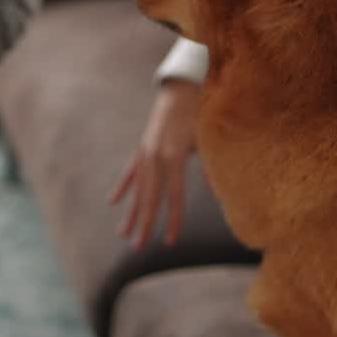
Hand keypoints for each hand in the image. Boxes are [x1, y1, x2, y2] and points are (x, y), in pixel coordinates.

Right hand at [110, 78, 200, 248]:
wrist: (182, 88)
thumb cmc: (201, 115)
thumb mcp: (207, 142)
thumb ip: (211, 170)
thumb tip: (223, 197)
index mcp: (174, 156)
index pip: (173, 196)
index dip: (173, 219)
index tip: (170, 241)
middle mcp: (155, 156)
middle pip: (149, 197)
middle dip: (144, 223)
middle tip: (138, 248)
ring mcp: (146, 152)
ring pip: (136, 188)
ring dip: (130, 211)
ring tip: (123, 234)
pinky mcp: (142, 147)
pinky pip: (131, 172)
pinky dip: (123, 187)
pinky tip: (113, 203)